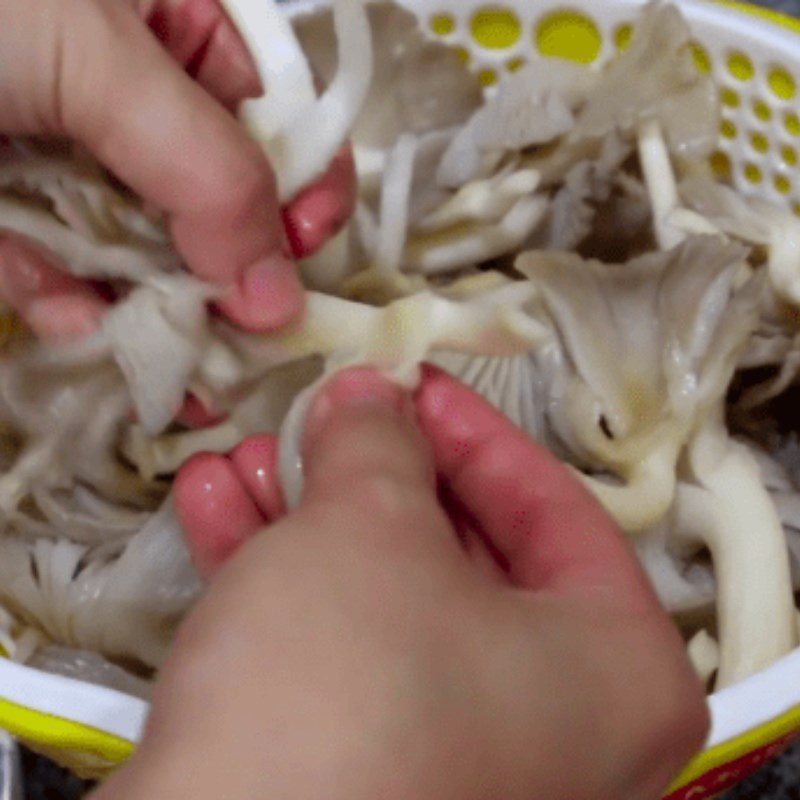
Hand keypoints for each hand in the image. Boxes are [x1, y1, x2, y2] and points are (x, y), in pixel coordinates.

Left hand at [0, 0, 354, 339]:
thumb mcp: (97, 58)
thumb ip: (208, 173)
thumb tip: (282, 300)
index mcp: (175, 25)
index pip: (279, 116)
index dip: (306, 186)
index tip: (304, 250)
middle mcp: (135, 99)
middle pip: (219, 201)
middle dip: (235, 274)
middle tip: (247, 339)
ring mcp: (69, 161)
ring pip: (145, 250)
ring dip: (166, 316)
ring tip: (188, 380)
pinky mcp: (11, 215)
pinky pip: (63, 272)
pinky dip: (77, 312)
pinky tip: (92, 338)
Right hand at [93, 367, 707, 799]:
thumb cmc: (346, 684)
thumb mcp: (370, 528)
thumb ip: (380, 443)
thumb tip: (370, 399)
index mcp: (615, 670)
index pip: (555, 508)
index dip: (473, 431)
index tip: (411, 382)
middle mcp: (557, 729)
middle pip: (462, 554)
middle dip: (372, 475)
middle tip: (322, 418)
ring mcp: (461, 762)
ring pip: (385, 598)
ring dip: (307, 519)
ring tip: (246, 458)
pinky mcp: (369, 779)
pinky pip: (338, 653)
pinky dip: (278, 580)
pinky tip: (215, 510)